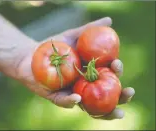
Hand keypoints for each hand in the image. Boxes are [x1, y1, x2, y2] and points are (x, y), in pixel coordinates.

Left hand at [17, 17, 134, 119]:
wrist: (31, 55)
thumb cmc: (54, 46)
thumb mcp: (73, 35)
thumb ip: (90, 30)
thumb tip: (109, 21)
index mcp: (90, 72)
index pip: (108, 74)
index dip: (116, 71)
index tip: (117, 64)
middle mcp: (84, 85)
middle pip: (106, 94)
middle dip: (120, 96)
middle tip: (129, 92)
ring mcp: (71, 93)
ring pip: (90, 105)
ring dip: (105, 110)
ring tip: (117, 111)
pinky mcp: (57, 97)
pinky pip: (65, 102)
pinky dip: (71, 101)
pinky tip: (77, 98)